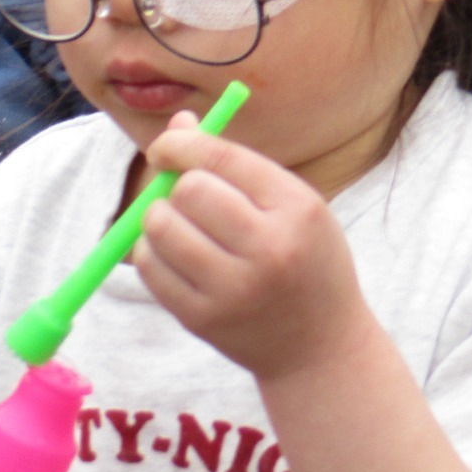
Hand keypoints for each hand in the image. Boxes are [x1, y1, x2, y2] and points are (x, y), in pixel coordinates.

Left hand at [134, 111, 367, 381]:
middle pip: (189, 191)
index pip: (223, 159)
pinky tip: (175, 253)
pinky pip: (152, 269)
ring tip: (178, 223)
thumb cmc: (306, 258)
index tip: (167, 144)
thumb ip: (237, 165)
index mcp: (296, 209)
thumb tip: (178, 125)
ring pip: (161, 228)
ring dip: (158, 216)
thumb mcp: (295, 203)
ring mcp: (232, 289)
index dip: (183, 143)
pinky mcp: (202, 320)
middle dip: (177, 184)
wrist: (319, 345)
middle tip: (186, 193)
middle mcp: (267, 249)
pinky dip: (152, 251)